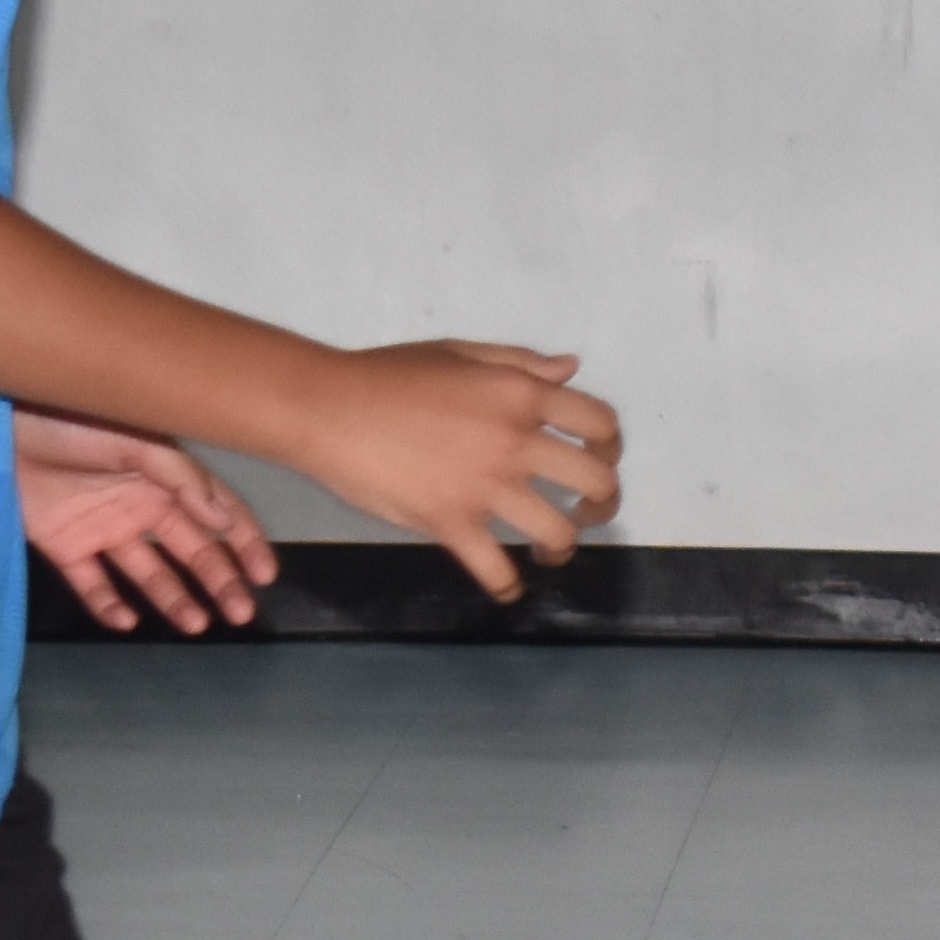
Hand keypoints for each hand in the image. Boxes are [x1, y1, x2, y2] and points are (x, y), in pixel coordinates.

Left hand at [14, 410, 280, 633]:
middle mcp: (139, 506)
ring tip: (195, 624)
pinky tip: (126, 621)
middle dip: (219, 581)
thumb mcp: (135, 440)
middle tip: (240, 612)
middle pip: (190, 551)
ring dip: (174, 599)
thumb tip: (223, 519)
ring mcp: (103, 528)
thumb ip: (181, 478)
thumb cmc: (70, 418)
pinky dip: (109, 605)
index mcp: (163, 478)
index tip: (264, 575)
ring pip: (148, 573)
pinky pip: (92, 583)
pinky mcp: (64, 545)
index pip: (216, 514)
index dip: (244, 543)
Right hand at [295, 342, 623, 602]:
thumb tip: (570, 368)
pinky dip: (508, 586)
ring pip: (557, 531)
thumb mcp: (459, 353)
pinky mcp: (451, 522)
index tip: (601, 459)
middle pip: (594, 480)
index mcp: (520, 393)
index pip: (599, 421)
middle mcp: (515, 439)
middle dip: (602, 504)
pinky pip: (497, 569)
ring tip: (548, 551)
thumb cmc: (387, 374)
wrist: (328, 408)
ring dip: (562, 548)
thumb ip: (519, 362)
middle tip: (587, 513)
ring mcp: (485, 484)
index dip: (612, 445)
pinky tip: (506, 586)